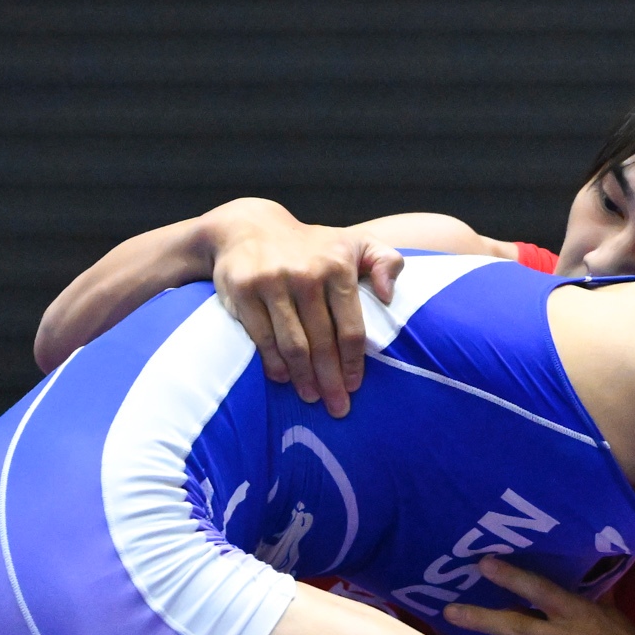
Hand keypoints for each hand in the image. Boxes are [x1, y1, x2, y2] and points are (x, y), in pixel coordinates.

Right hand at [205, 201, 405, 417]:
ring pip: (293, 345)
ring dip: (304, 378)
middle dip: (331, 381)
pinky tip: (284, 379)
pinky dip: (274, 363)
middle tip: (337, 408)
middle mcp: (306, 273)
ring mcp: (272, 282)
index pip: (350, 327)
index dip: (353, 363)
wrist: (247, 227)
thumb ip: (385, 262)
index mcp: (337, 265)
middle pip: (323, 342)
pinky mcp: (244, 291)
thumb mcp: (355, 242)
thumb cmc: (311, 245)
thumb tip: (389, 295)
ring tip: (312, 398)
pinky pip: (262, 338)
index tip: (355, 387)